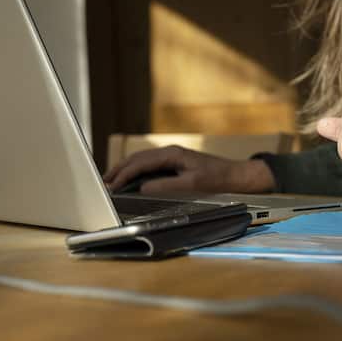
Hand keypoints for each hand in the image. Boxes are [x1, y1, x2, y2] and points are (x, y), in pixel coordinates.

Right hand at [103, 145, 275, 193]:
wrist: (238, 176)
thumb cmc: (218, 180)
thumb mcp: (193, 184)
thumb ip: (167, 186)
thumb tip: (143, 188)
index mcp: (172, 154)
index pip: (140, 162)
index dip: (124, 175)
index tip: (111, 186)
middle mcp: (170, 152)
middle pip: (137, 158)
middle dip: (118, 170)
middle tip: (103, 183)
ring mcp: (172, 157)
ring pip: (142, 161)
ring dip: (125, 170)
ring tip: (111, 181)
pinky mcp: (175, 164)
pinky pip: (149, 165)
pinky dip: (136, 171)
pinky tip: (131, 180)